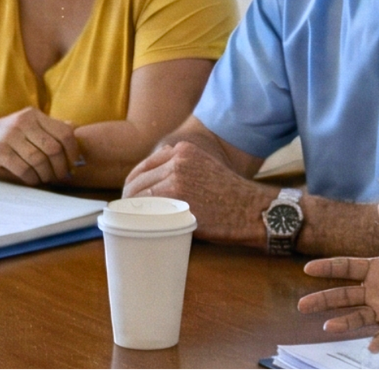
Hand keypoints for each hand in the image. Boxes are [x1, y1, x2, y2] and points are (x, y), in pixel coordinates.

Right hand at [0, 107, 81, 185]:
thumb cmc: (4, 135)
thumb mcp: (26, 124)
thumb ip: (48, 126)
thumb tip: (74, 128)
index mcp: (33, 115)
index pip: (64, 133)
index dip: (73, 151)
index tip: (72, 164)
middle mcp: (23, 122)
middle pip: (54, 149)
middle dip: (61, 167)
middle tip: (60, 176)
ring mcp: (10, 136)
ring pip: (40, 161)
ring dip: (46, 175)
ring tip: (45, 178)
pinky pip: (24, 170)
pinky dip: (32, 179)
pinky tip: (32, 180)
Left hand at [123, 139, 270, 245]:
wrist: (252, 210)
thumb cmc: (229, 197)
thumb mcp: (205, 169)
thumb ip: (181, 171)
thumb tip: (152, 188)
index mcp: (183, 150)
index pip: (145, 166)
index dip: (133, 184)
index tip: (129, 198)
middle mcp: (176, 159)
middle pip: (138, 180)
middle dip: (129, 198)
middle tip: (126, 215)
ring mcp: (175, 177)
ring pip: (139, 195)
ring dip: (132, 210)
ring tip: (131, 224)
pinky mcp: (176, 197)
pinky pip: (147, 209)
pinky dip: (139, 218)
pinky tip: (139, 227)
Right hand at [297, 200, 378, 351]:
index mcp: (376, 270)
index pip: (346, 267)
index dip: (328, 268)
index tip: (309, 269)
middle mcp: (374, 291)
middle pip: (343, 296)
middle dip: (322, 300)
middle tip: (302, 306)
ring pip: (357, 317)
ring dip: (343, 322)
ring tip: (329, 326)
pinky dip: (377, 341)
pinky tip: (371, 347)